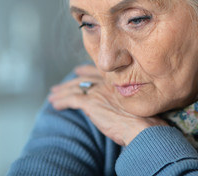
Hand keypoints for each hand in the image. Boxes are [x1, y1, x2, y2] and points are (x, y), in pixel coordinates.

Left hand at [48, 64, 166, 145]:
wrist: (143, 126)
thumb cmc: (144, 119)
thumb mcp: (136, 103)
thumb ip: (125, 99)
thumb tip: (120, 105)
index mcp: (117, 82)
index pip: (97, 72)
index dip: (86, 70)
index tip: (78, 70)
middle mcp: (107, 83)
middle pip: (83, 79)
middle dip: (70, 82)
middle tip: (60, 85)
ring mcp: (98, 92)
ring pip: (74, 89)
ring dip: (62, 92)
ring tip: (53, 95)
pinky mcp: (91, 103)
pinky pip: (71, 100)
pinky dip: (61, 102)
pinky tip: (55, 105)